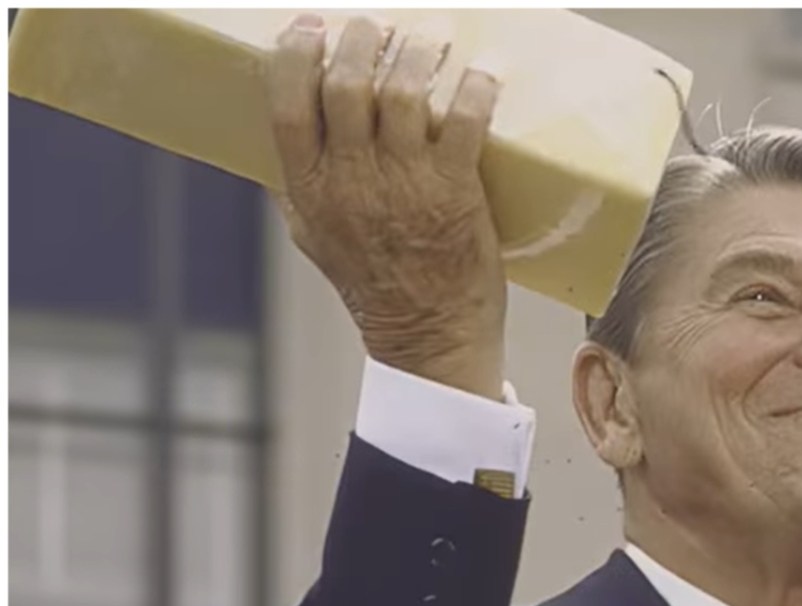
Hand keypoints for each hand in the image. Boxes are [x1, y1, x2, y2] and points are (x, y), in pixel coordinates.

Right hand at [265, 13, 506, 399]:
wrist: (429, 335)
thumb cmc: (375, 287)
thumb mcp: (314, 240)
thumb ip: (295, 190)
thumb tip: (277, 146)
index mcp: (310, 188)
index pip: (288, 103)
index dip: (296, 54)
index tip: (310, 26)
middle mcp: (352, 179)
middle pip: (346, 83)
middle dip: (361, 40)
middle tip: (378, 28)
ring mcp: (405, 183)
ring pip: (403, 90)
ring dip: (418, 54)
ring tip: (430, 43)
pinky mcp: (455, 189)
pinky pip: (464, 119)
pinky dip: (474, 88)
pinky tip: (480, 76)